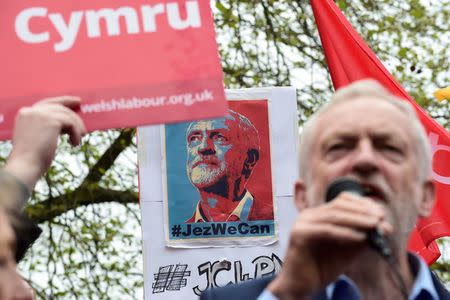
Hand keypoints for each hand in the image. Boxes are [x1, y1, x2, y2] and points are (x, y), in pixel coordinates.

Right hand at [5, 96, 86, 189]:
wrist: (26, 166)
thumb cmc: (32, 158)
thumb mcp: (38, 137)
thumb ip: (47, 127)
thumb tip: (67, 124)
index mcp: (25, 114)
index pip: (47, 103)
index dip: (64, 101)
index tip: (77, 101)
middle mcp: (31, 111)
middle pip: (59, 106)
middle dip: (74, 112)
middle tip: (84, 122)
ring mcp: (40, 114)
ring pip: (67, 115)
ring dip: (77, 127)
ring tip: (81, 138)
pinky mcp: (51, 121)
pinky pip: (71, 123)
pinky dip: (76, 133)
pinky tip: (75, 144)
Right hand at [267, 192, 391, 298]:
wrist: (301, 286)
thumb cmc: (321, 267)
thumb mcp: (348, 249)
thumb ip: (364, 237)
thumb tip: (385, 227)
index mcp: (319, 215)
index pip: (342, 200)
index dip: (362, 203)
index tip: (381, 212)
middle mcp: (309, 215)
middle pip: (339, 205)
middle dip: (363, 211)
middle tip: (381, 218)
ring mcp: (302, 222)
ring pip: (334, 216)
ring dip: (358, 220)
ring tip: (375, 226)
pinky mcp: (299, 234)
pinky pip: (327, 231)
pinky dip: (346, 233)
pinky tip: (361, 238)